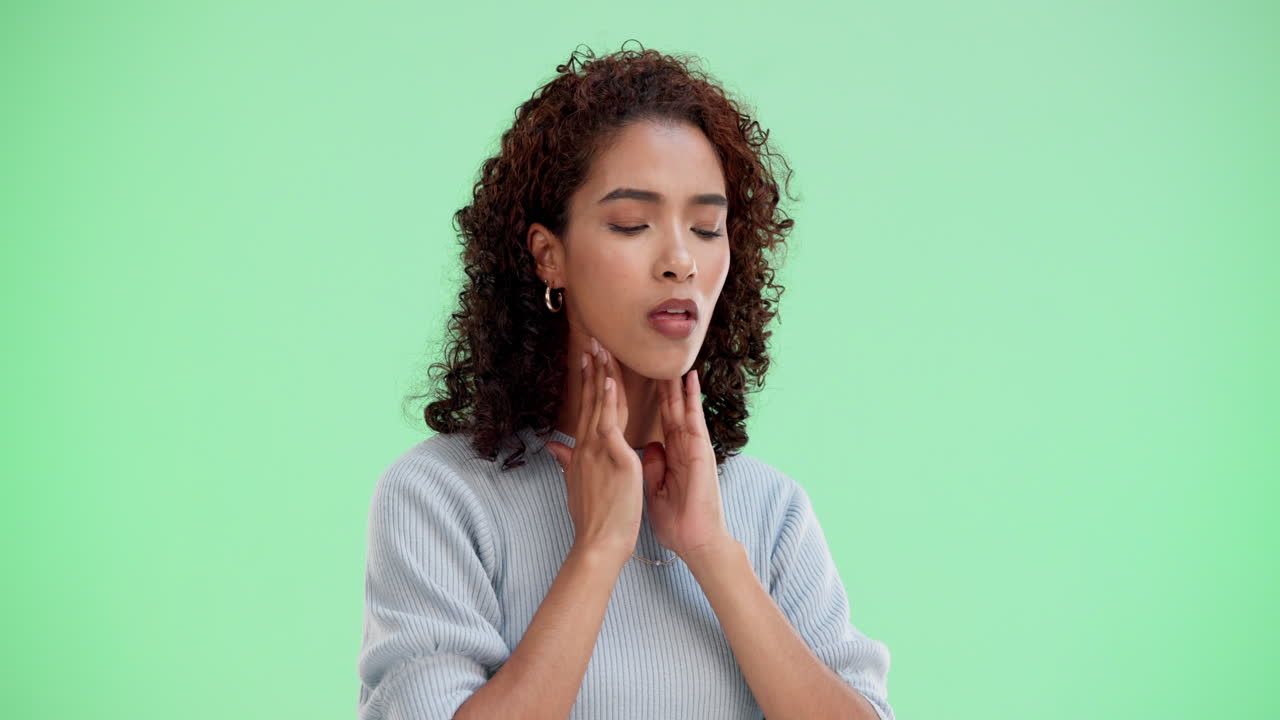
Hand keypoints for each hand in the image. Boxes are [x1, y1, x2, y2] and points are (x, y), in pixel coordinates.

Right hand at [545, 339, 643, 562]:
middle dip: (592, 369)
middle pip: (591, 400)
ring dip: (600, 374)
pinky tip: (609, 380)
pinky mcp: (615, 458)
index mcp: (581, 451)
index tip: (587, 359)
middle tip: (592, 341)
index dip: (587, 382)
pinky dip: (610, 400)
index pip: (586, 409)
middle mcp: (587, 446)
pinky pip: (611, 423)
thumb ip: (567, 461)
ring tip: (601, 349)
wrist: (599, 542)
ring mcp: (599, 450)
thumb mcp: (575, 484)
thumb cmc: (592, 518)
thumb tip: (554, 446)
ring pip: (600, 405)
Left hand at [640, 369, 732, 558]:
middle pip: (668, 407)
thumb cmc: (676, 521)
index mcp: (670, 454)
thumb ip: (651, 466)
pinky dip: (692, 398)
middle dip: (658, 383)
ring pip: (682, 407)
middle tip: (646, 356)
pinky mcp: (701, 451)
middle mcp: (682, 446)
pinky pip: (696, 419)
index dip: (646, 398)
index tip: (632, 376)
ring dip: (675, 383)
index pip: (656, 418)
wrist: (693, 541)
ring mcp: (693, 446)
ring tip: (668, 356)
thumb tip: (646, 448)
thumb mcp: (654, 489)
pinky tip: (689, 379)